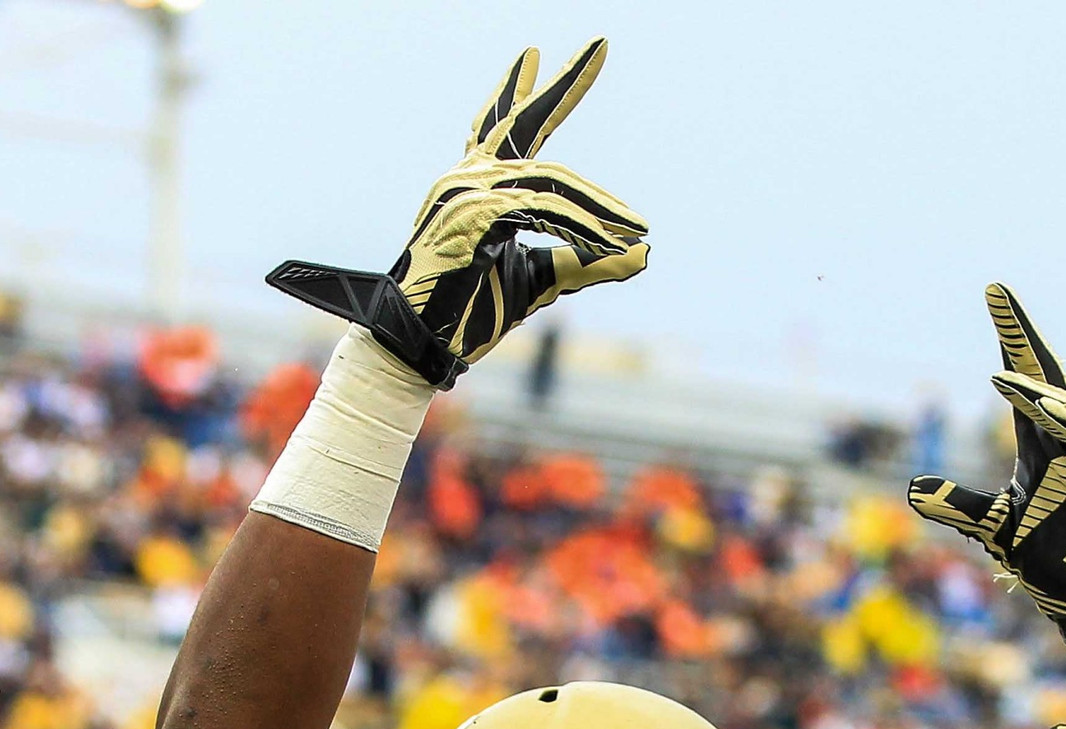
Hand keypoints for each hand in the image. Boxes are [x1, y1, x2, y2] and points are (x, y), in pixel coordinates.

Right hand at [268, 42, 649, 387]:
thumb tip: (643, 252)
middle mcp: (466, 178)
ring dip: (600, 209)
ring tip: (637, 229)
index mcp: (476, 185)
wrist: (422, 346)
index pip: (504, 127)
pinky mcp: (473, 215)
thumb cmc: (470, 313)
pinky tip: (610, 247)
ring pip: (552, 182)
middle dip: (563, 85)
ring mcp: (465, 192)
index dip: (527, 91)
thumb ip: (586, 262)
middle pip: (523, 122)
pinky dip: (582, 230)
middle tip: (599, 45)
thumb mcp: (541, 281)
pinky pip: (544, 211)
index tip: (537, 53)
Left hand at [909, 286, 1065, 647]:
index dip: (1010, 339)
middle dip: (1022, 340)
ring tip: (1004, 372)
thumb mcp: (1000, 532)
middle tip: (997, 297)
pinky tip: (1055, 413)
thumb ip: (961, 508)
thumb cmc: (1062, 564)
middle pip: (1049, 380)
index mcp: (1045, 445)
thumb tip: (913, 491)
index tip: (993, 295)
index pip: (1025, 381)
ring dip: (1040, 394)